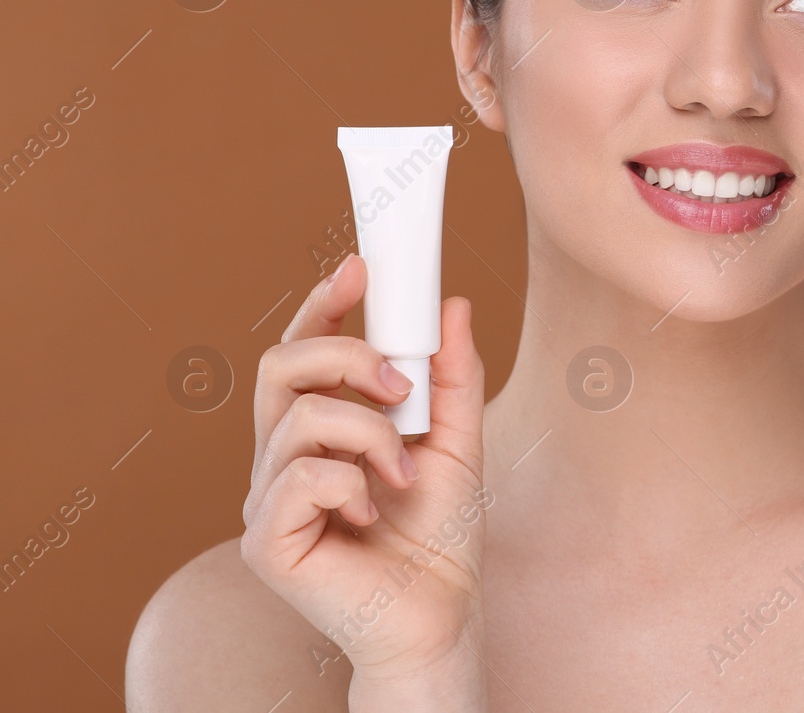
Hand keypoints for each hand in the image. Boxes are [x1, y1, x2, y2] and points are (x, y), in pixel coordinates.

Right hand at [240, 254, 489, 701]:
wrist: (442, 614)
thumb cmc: (439, 537)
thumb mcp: (458, 441)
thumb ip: (453, 377)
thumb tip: (454, 306)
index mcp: (318, 431)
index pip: (303, 353)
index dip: (323, 305)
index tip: (360, 269)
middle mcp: (281, 459)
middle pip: (280, 367)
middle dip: (345, 357)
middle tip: (400, 385)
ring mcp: (266, 500)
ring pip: (299, 420)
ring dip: (369, 434)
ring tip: (404, 470)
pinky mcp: (265, 541)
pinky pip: (299, 476)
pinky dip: (352, 482)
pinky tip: (373, 511)